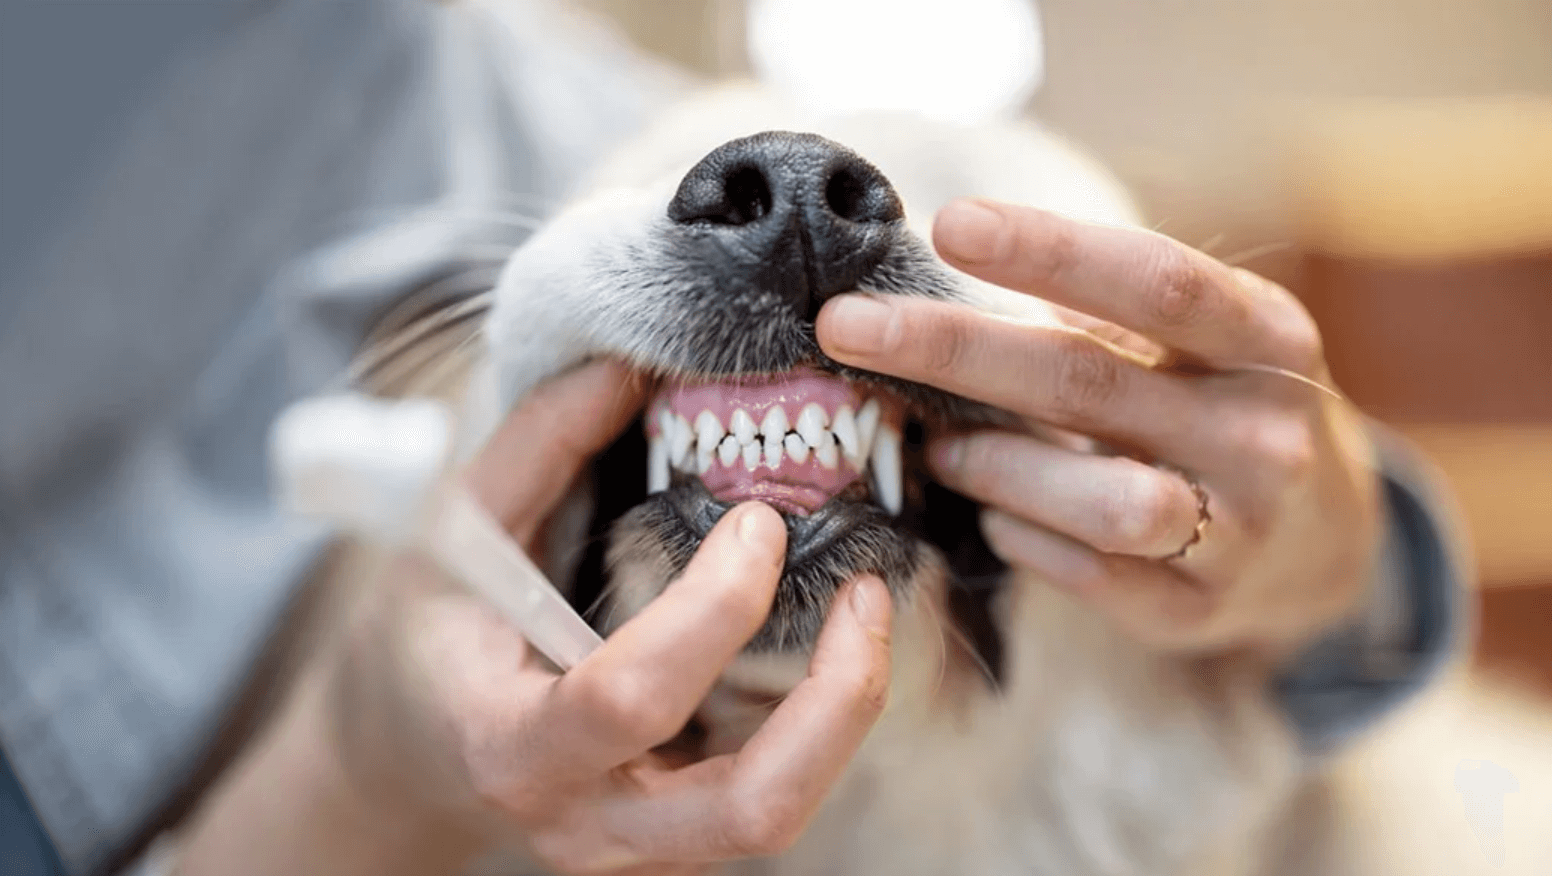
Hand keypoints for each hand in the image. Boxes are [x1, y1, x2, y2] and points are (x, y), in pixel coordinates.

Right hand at [331, 361, 893, 874]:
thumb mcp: (451, 533)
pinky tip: (827, 641)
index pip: (628, 700)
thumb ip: (538, 446)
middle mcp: (587, 822)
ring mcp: (641, 849)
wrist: (412, 753)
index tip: (758, 521)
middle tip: (866, 591)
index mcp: (511, 745)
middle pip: (751, 810)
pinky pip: (774, 795)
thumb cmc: (430, 637)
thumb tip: (629, 366)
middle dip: (836, 700)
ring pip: (781, 815)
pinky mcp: (680, 841)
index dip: (712, 610)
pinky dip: (821, 721)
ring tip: (864, 608)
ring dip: (846, 712)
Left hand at [816, 199, 1379, 653]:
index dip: (1051, 250)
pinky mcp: (1196, 609)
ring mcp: (1239, 532)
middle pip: (1088, 382)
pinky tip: (995, 515)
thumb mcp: (1201, 342)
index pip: (1156, 282)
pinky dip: (1020, 537)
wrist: (1326, 541)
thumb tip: (947, 261)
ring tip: (938, 447)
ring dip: (992, 465)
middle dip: (952, 350)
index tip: (949, 223)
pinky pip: (1085, 574)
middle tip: (846, 327)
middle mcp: (1264, 433)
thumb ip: (1102, 309)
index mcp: (1268, 340)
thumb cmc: (1222, 406)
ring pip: (1097, 499)